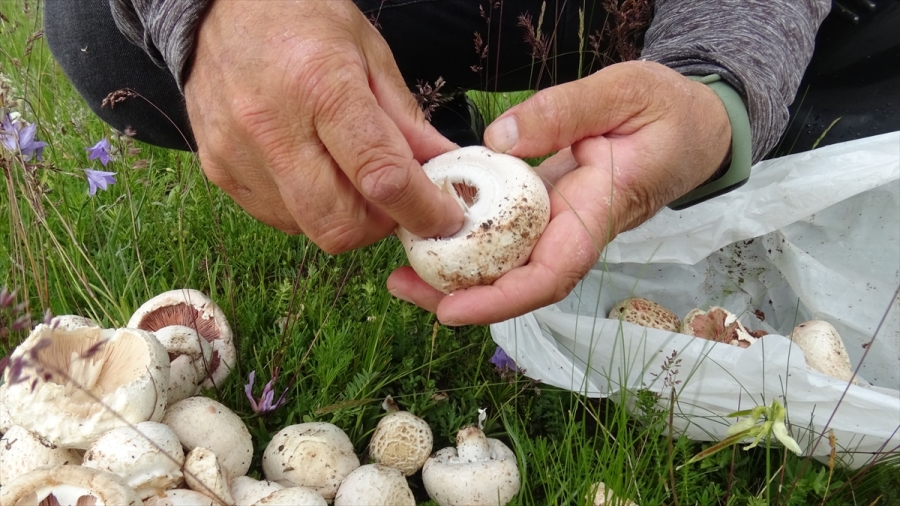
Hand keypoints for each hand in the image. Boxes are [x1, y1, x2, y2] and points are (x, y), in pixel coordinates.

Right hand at [183, 0, 463, 252]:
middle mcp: (272, 127)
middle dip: (380, 223)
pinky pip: (279, 218)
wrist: (217, 7)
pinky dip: (309, 208)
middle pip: (341, 225)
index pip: (381, 176)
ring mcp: (238, 154)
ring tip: (348, 172)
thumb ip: (406, 119)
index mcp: (321, 87)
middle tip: (393, 196)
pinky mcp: (217, 171)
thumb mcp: (369, 52)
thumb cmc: (301, 17)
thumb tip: (444, 168)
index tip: (444, 216)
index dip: (423, 209)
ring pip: (310, 228)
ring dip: (345, 216)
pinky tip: (312, 168)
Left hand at [387, 61, 731, 324]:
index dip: (501, 299)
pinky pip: (506, 235)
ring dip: (455, 272)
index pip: (552, 273)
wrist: (692, 127)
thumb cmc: (668, 112)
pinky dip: (469, 239)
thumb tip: (497, 140)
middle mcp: (575, 230)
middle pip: (517, 282)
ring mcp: (560, 224)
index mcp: (598, 211)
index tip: (451, 310)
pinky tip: (433, 228)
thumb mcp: (625, 92)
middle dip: (459, 295)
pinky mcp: (547, 210)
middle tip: (398, 285)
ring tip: (400, 268)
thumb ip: (566, 111)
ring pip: (507, 264)